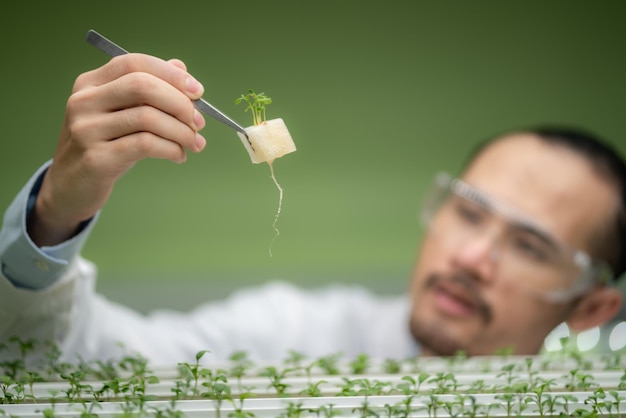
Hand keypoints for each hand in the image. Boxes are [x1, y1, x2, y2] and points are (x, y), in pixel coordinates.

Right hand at [28, 54, 206, 246]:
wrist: (70, 187)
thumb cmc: (104, 146)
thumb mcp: (120, 114)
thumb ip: (147, 90)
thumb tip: (180, 67)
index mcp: (90, 83)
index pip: (134, 63)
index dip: (170, 74)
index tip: (197, 91)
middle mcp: (84, 102)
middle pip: (142, 86)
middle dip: (180, 103)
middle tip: (200, 122)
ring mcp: (87, 130)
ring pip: (147, 117)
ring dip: (181, 131)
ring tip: (195, 143)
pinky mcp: (96, 158)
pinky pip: (145, 145)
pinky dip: (171, 149)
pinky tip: (179, 155)